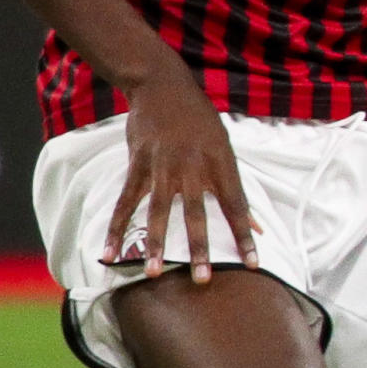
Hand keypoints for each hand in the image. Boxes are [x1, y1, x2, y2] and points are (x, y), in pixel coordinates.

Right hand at [103, 71, 257, 283]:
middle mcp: (192, 167)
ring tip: (152, 272)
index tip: (254, 262)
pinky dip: (115, 227)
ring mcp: (162, 167)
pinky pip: (125, 202)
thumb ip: (236, 189)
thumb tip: (258, 225)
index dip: (245, 234)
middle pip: (197, 214)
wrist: (164, 87)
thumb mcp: (226, 148)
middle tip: (203, 279)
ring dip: (155, 244)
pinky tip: (109, 251)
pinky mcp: (137, 165)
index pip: (236, 205)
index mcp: (221, 164)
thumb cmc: (201, 121)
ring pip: (158, 212)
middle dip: (199, 248)